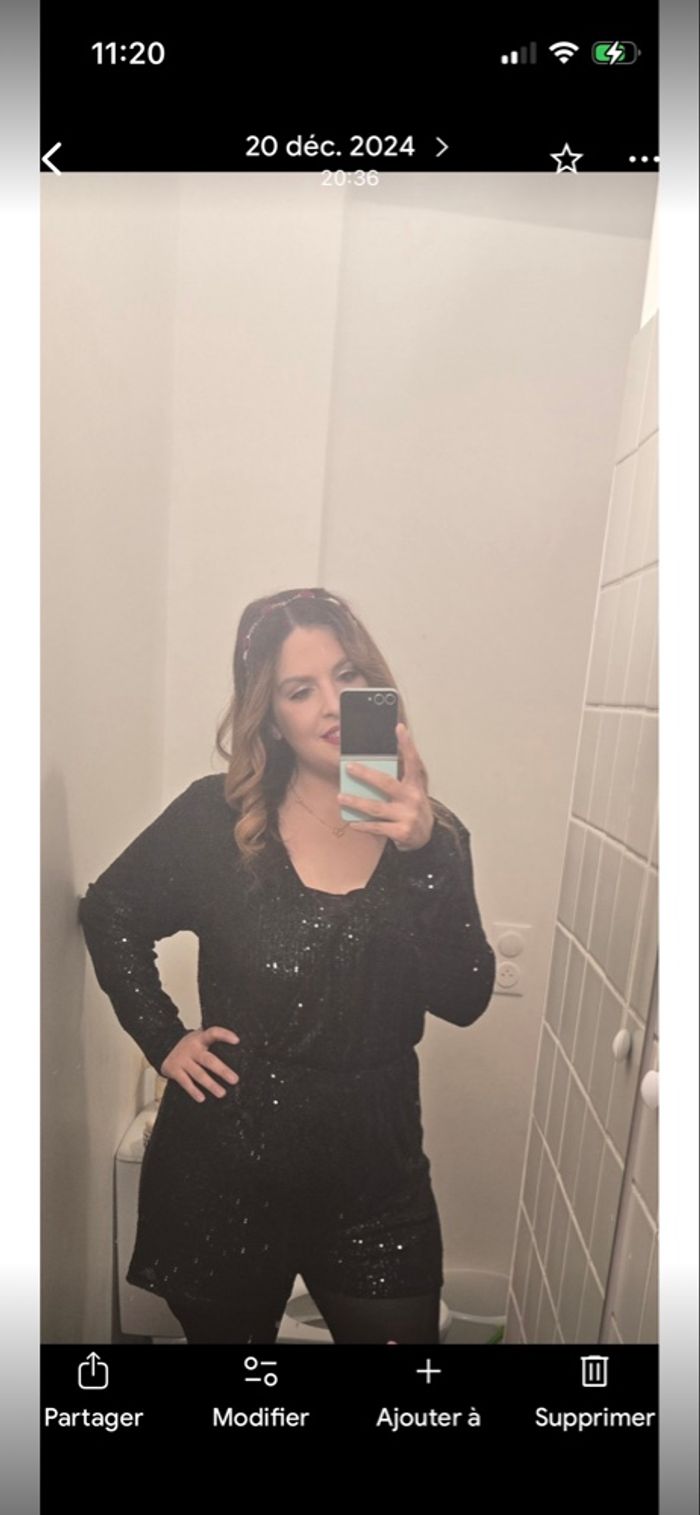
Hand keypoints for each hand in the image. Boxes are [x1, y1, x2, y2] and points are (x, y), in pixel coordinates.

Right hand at [160, 1026, 240, 1103]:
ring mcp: (182, 1059)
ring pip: (199, 1074)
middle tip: (235, 1080)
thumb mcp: (200, 1040)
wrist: (163, 1047)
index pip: (213, 1033)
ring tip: (222, 1093)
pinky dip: (193, 1090)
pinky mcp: (174, 1070)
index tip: (237, 1040)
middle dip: (222, 1070)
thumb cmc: (191, 1047)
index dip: (224, 1035)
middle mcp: (191, 1048)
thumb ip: (214, 1044)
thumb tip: (239, 1056)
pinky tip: (202, 1098)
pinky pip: (185, 1082)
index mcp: (200, 1038)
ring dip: (211, 1084)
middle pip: (209, 1060)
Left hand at [337, 723, 434, 851]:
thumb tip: (369, 770)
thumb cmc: (413, 808)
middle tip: (349, 767)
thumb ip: (397, 780)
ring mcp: (407, 816)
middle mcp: (412, 798)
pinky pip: (377, 827)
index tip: (399, 728)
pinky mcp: (401, 832)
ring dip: (356, 802)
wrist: (427, 836)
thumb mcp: (411, 792)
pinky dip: (363, 825)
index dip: (407, 744)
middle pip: (386, 783)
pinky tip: (352, 822)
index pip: (412, 761)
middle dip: (365, 775)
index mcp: (415, 785)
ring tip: (341, 797)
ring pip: (376, 807)